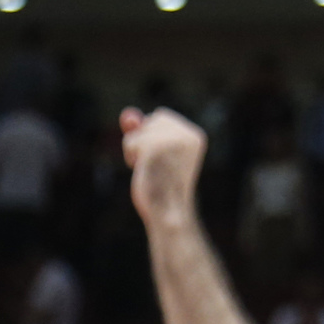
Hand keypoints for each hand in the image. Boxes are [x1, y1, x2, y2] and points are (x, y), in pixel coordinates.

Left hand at [119, 108, 206, 227]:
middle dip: (145, 139)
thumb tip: (127, 113)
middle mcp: (187, 135)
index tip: (164, 158)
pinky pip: (131, 141)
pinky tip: (144, 169)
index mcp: (195, 135)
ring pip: (138, 131)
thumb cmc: (161, 183)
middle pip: (150, 119)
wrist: (168, 211)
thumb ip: (142, 128)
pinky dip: (131, 156)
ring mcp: (172, 141)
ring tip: (151, 168)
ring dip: (136, 150)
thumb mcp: (155, 150)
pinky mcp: (154, 148)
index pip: (161, 116)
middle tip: (156, 163)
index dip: (154, 136)